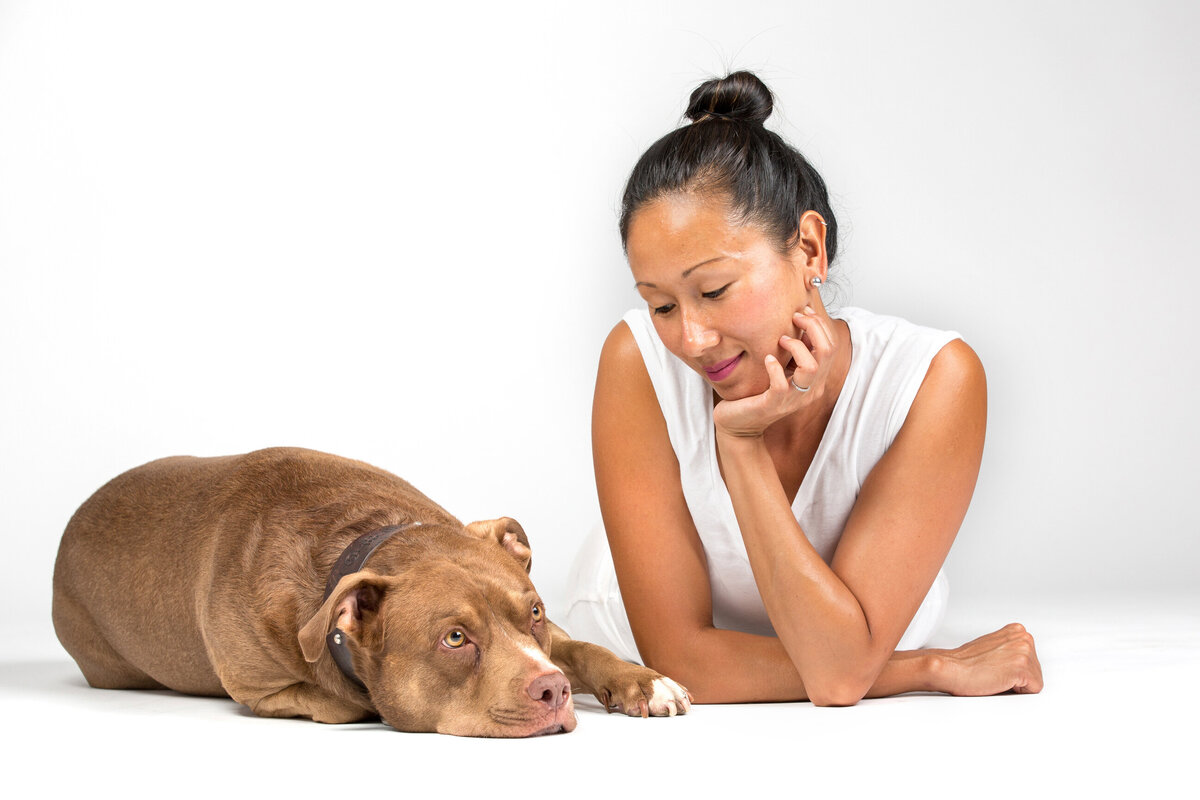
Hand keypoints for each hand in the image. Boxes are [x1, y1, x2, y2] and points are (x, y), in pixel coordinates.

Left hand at [713, 305, 838, 437]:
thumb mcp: (782, 369)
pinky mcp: (773, 405)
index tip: (802, 312)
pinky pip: (781, 385)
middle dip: (813, 327)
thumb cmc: (758, 392)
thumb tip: (799, 320)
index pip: (831, 347)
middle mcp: (810, 389)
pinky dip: (775, 367)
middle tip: (794, 318)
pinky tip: (767, 359)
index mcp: (815, 379)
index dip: (820, 325)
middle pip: (827, 352)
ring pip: (811, 367)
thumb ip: (794, 352)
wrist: (739, 423)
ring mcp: (793, 399)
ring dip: (796, 346)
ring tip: (780, 339)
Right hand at [934, 623, 1043, 695]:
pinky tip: (999, 682)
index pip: (1032, 661)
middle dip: (1018, 678)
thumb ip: (1010, 648)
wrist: (951, 668)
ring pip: (1035, 681)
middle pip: (1037, 671)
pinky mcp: (1022, 668)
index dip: (1014, 670)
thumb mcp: (993, 646)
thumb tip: (1017, 661)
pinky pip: (1034, 690)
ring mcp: (1024, 651)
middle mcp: (1024, 638)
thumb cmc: (966, 662)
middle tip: (995, 673)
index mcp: (1018, 631)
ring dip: (1016, 685)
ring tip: (996, 677)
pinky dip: (1017, 692)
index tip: (998, 667)